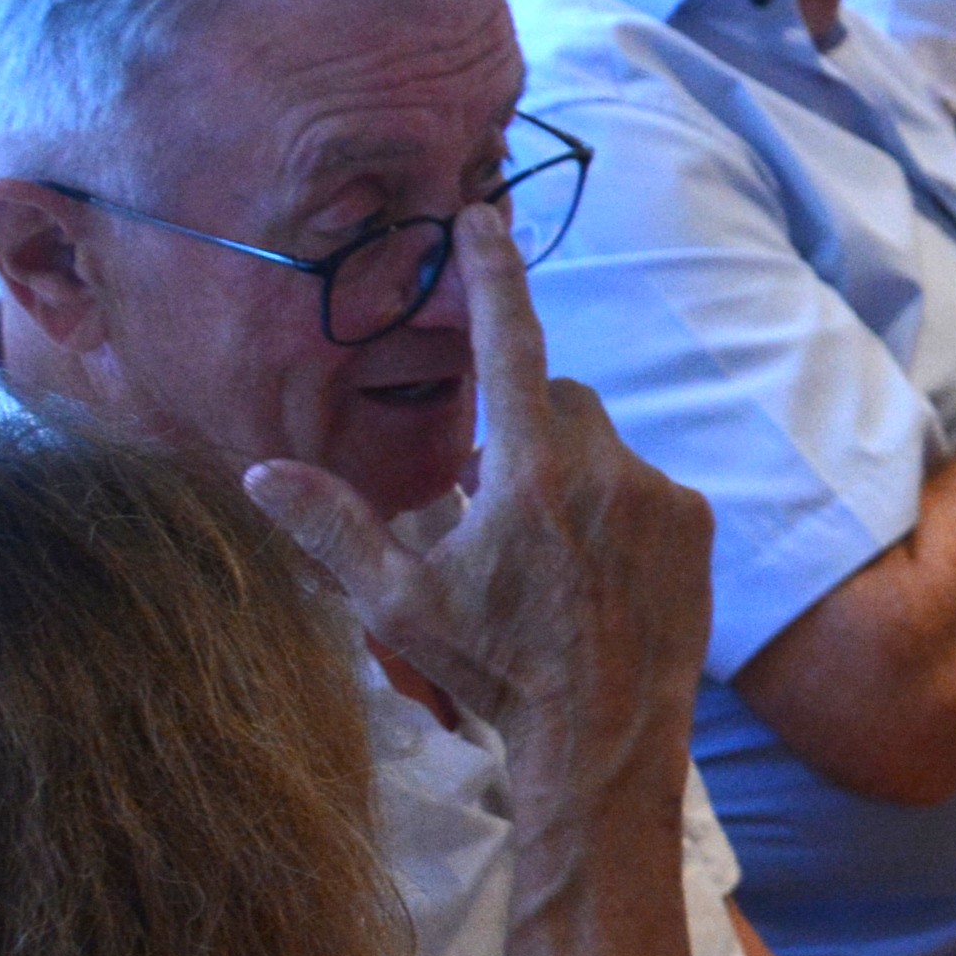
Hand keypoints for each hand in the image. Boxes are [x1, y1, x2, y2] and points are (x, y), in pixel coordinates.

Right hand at [241, 209, 714, 801]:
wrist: (603, 740)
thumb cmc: (495, 671)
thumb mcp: (400, 604)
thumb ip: (333, 528)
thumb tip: (258, 475)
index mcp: (529, 475)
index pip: (509, 344)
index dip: (493, 274)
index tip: (482, 215)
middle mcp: (605, 471)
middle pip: (552, 397)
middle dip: (518, 424)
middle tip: (489, 496)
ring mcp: (662, 497)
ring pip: (600, 444)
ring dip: (566, 470)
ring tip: (543, 552)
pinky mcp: (697, 526)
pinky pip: (645, 485)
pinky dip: (613, 505)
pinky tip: (591, 569)